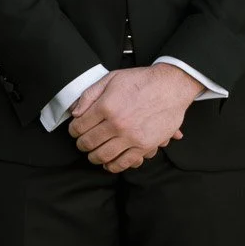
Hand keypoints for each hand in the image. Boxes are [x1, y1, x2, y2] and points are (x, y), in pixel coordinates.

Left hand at [68, 62, 201, 171]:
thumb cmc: (141, 81)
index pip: (79, 126)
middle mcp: (117, 123)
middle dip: (82, 144)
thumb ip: (90, 95)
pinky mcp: (144, 146)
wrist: (171, 86)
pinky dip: (113, 166)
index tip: (75, 130)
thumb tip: (75, 113)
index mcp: (106, 106)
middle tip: (82, 143)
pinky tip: (109, 162)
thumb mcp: (111, 79)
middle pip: (88, 143)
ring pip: (103, 156)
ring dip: (94, 157)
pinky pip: (123, 163)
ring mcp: (131, 137)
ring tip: (94, 153)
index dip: (73, 130)